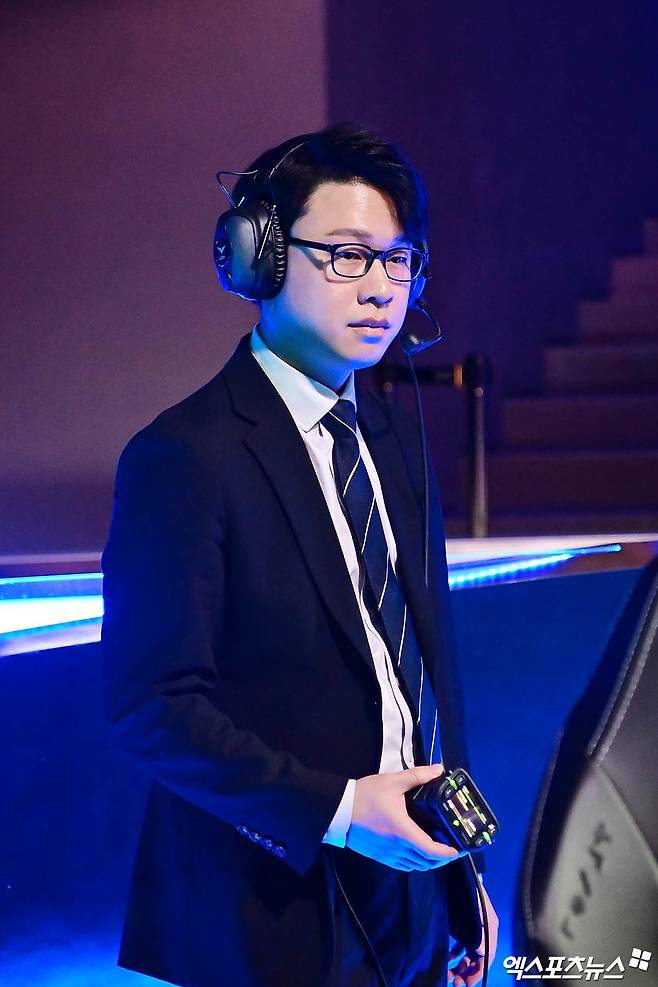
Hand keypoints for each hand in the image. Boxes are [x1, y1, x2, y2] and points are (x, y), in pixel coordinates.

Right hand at [345, 764, 467, 870]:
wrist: (338, 810)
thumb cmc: (366, 796)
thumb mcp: (392, 782)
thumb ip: (417, 776)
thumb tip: (439, 769)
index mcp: (403, 831)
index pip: (430, 850)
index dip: (447, 853)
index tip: (458, 849)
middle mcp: (397, 847)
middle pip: (426, 862)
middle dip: (441, 858)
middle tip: (450, 846)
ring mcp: (387, 855)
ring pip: (415, 866)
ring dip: (428, 861)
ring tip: (436, 848)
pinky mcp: (379, 856)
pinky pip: (403, 865)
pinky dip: (414, 862)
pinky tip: (415, 850)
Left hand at [447, 879, 498, 986]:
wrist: (458, 873)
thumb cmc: (468, 889)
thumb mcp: (475, 911)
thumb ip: (479, 932)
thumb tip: (482, 953)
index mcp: (489, 928)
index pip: (487, 958)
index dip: (476, 973)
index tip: (464, 984)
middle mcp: (484, 931)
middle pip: (478, 959)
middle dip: (467, 973)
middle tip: (453, 983)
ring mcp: (474, 928)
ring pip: (469, 955)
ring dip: (460, 966)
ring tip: (448, 975)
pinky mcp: (464, 925)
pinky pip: (463, 946)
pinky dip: (456, 955)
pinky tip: (448, 959)